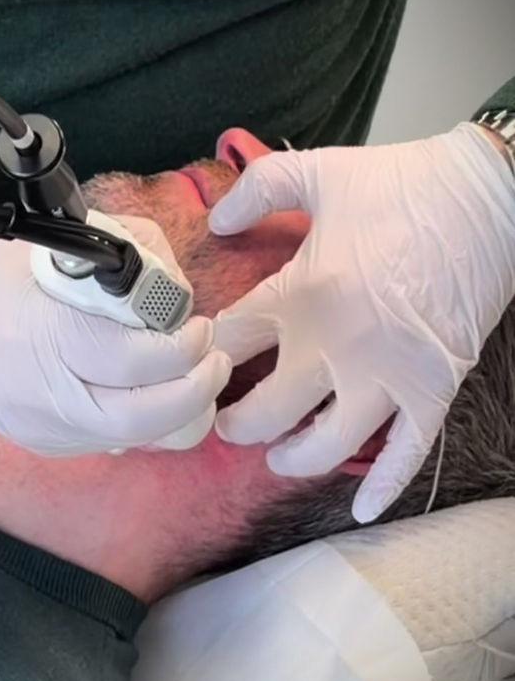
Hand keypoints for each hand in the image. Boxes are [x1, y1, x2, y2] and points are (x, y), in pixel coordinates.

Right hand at [0, 215, 230, 454]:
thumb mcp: (65, 244)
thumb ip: (132, 263)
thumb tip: (177, 299)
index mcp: (43, 336)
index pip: (136, 361)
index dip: (183, 346)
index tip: (199, 325)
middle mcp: (41, 395)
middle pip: (144, 418)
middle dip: (195, 391)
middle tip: (214, 360)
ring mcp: (40, 428)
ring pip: (134, 440)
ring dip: (178, 412)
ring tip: (193, 378)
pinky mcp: (42, 441)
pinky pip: (112, 441)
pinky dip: (144, 420)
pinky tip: (152, 393)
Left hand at [209, 123, 514, 521]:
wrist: (490, 195)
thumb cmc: (400, 184)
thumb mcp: (317, 170)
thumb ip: (256, 189)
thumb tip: (214, 221)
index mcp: (298, 294)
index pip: (228, 346)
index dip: (202, 360)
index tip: (196, 368)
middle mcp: (335, 346)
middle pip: (265, 412)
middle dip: (236, 425)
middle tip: (227, 422)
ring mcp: (387, 376)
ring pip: (326, 446)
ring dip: (293, 459)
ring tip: (277, 456)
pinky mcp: (434, 391)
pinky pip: (406, 455)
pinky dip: (383, 488)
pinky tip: (359, 509)